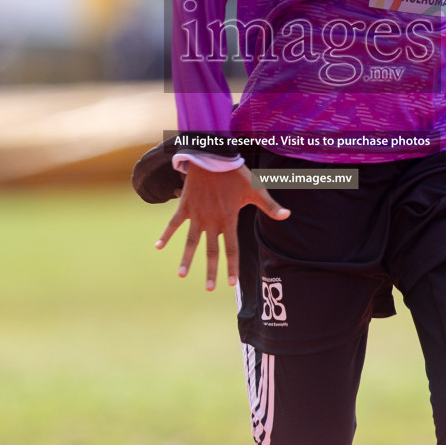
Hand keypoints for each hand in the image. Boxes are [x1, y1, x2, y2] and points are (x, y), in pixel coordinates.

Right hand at [155, 163, 289, 290]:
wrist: (211, 156)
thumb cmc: (235, 173)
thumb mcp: (255, 188)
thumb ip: (269, 205)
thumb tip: (287, 215)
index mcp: (228, 219)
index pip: (231, 249)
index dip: (232, 267)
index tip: (230, 283)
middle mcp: (211, 221)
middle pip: (212, 250)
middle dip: (211, 270)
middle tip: (210, 288)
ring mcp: (196, 215)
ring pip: (191, 242)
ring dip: (186, 259)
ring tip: (182, 275)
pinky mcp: (185, 206)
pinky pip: (173, 223)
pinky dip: (166, 234)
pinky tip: (158, 246)